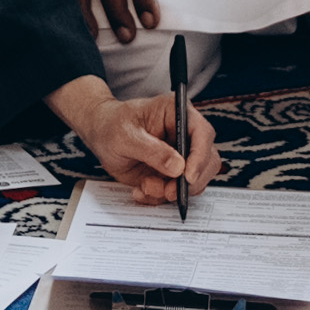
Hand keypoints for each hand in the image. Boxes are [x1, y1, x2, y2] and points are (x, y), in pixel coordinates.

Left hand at [53, 75, 220, 207]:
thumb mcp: (125, 135)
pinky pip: (177, 191)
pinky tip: (141, 190)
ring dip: (171, 191)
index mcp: (178, 113)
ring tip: (145, 187)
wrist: (101, 135)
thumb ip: (151, 150)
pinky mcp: (172, 173)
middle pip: (208, 160)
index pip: (202, 133)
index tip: (187, 176)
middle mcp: (185, 134)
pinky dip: (159, 196)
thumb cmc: (113, 125)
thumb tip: (178, 167)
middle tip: (169, 192)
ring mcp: (181, 156)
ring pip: (195, 180)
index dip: (200, 156)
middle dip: (190, 181)